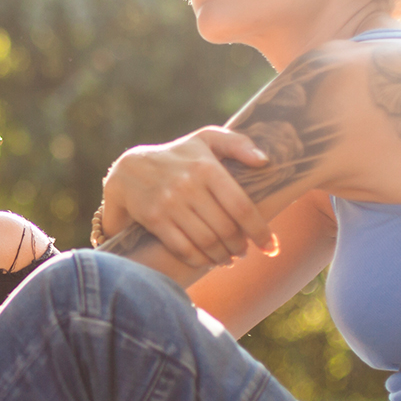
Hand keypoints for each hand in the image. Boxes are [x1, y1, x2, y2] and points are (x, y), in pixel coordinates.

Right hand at [100, 128, 276, 269]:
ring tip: (228, 258)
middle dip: (240, 246)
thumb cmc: (177, 156)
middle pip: (225, 228)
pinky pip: (183, 248)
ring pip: (206, 241)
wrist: (128, 170)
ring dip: (222, 256)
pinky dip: (199, 260)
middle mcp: (188, 185)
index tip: (271, 247)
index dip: (259, 231)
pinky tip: (208, 261)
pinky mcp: (154, 219)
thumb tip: (264, 162)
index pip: (241, 206)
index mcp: (206, 167)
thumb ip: (237, 144)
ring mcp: (169, 204)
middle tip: (244, 252)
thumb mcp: (205, 139)